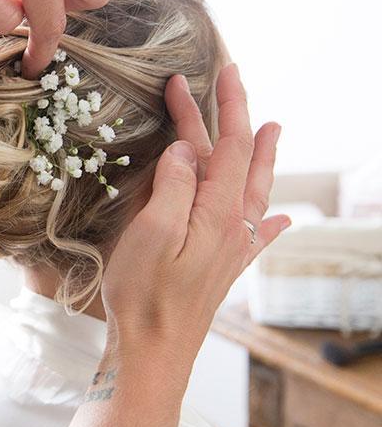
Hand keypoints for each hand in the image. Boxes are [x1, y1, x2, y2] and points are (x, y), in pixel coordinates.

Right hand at [101, 64, 289, 365]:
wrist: (153, 354)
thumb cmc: (143, 296)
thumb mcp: (150, 234)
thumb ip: (172, 187)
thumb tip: (185, 150)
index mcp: (215, 213)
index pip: (224, 147)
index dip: (218, 107)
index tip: (208, 73)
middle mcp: (232, 227)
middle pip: (240, 161)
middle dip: (235, 117)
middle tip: (232, 80)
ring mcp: (231, 250)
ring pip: (254, 191)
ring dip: (262, 157)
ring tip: (274, 130)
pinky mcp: (223, 271)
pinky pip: (258, 236)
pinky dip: (272, 222)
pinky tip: (283, 220)